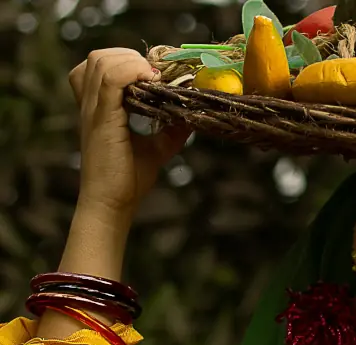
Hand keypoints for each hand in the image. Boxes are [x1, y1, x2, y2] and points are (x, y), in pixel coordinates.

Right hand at [69, 48, 190, 213]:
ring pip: (101, 62)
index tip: (156, 76)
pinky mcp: (102, 120)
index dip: (128, 62)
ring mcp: (94, 111)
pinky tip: (152, 82)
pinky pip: (110, 81)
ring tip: (154, 79)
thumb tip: (192, 116)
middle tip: (155, 76)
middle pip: (98, 57)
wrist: (112, 204)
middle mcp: (91, 105)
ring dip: (131, 62)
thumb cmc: (128, 180)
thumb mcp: (156, 149)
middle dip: (129, 57)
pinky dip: (132, 72)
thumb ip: (171, 130)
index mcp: (99, 108)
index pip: (101, 66)